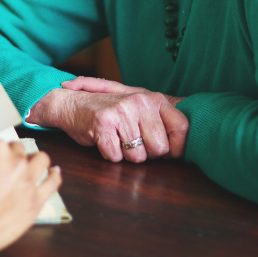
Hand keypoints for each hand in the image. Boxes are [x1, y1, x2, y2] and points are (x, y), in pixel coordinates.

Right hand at [0, 116, 61, 253]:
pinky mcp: (36, 201)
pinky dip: (54, 175)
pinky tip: (54, 172)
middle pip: (18, 150)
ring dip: (35, 160)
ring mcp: (28, 181)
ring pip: (40, 160)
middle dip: (11, 156)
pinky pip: (53, 182)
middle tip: (0, 170)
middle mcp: (15, 160)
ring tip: (29, 166)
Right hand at [27, 77, 188, 163]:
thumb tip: (185, 146)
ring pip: (137, 157)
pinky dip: (109, 154)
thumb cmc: (110, 112)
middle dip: (146, 153)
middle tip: (130, 140)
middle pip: (160, 149)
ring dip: (125, 155)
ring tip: (116, 138)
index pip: (182, 129)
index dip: (176, 148)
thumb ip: (164, 123)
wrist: (72, 104)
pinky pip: (116, 157)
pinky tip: (104, 140)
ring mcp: (122, 112)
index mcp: (154, 99)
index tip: (164, 150)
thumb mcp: (140, 109)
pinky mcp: (103, 123)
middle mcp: (141, 102)